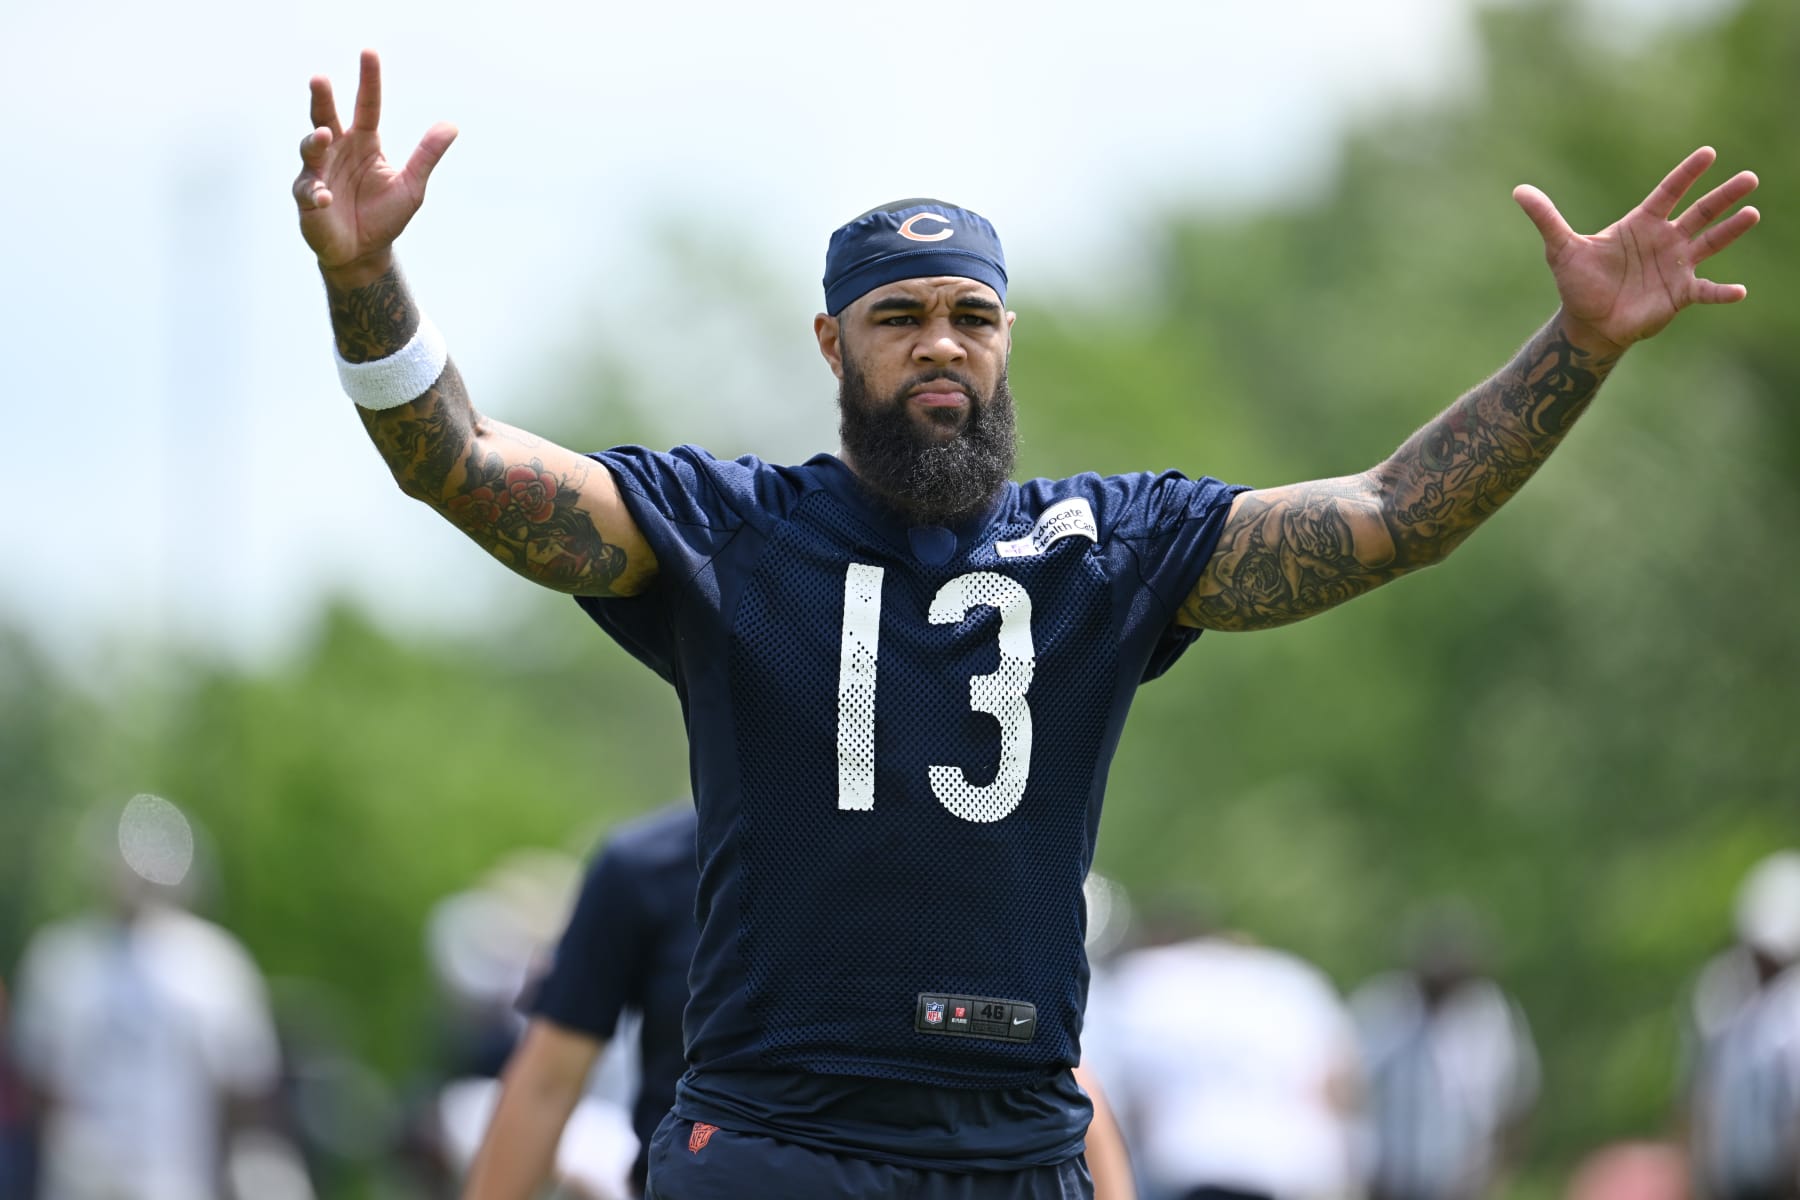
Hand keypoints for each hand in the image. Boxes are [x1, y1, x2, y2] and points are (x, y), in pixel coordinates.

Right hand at [293, 50, 457, 280]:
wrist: (364, 253)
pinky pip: (309, 192)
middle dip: (322, 98)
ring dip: (315, 142)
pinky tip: (326, 198)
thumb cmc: (384, 215)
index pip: (367, 106)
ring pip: (311, 148)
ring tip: (323, 136)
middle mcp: (338, 150)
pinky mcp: (308, 198)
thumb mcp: (411, 186)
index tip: (369, 52)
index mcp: (364, 142)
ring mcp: (319, 172)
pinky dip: (317, 193)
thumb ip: (426, 156)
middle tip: (320, 78)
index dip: (369, 81)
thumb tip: (451, 125)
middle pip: (326, 116)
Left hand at [1513, 146, 1758, 352]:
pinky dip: (1722, 292)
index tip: (1709, 153)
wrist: (1588, 321)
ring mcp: (1676, 266)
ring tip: (1753, 212)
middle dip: (1723, 196)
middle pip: (1700, 212)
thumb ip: (1546, 218)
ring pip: (1711, 243)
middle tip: (1749, 178)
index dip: (1688, 173)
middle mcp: (1665, 240)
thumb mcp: (1560, 248)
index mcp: (1641, 224)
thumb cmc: (1577, 282)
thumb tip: (1518, 190)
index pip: (1669, 192)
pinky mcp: (1680, 294)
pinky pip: (1706, 291)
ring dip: (1731, 230)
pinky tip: (1740, 291)